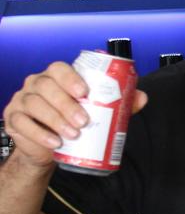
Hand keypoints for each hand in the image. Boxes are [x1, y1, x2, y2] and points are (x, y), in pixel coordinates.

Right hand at [2, 62, 147, 166]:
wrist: (52, 145)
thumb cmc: (75, 120)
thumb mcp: (98, 110)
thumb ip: (119, 102)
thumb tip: (142, 97)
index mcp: (56, 76)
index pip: (59, 68)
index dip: (70, 78)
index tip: (84, 92)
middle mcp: (36, 84)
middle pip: (46, 86)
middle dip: (65, 104)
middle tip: (83, 121)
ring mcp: (22, 100)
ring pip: (33, 104)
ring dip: (54, 119)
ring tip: (73, 134)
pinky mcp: (14, 119)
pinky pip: (22, 123)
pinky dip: (39, 133)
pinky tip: (54, 142)